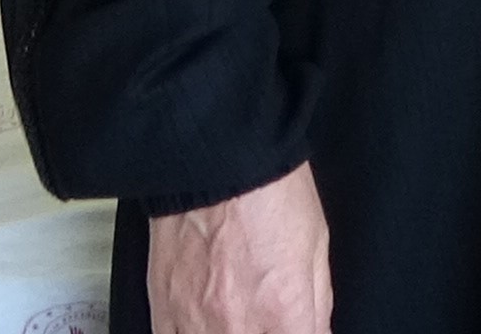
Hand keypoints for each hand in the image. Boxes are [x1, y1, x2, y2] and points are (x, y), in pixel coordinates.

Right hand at [146, 161, 331, 333]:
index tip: (296, 325)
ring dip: (231, 332)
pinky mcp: (162, 310)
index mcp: (283, 311)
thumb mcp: (316, 249)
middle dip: (264, 331)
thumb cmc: (271, 196)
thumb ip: (317, 304)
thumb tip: (317, 331)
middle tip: (267, 317)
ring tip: (239, 317)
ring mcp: (194, 322)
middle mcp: (237, 326)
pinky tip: (206, 324)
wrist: (217, 164)